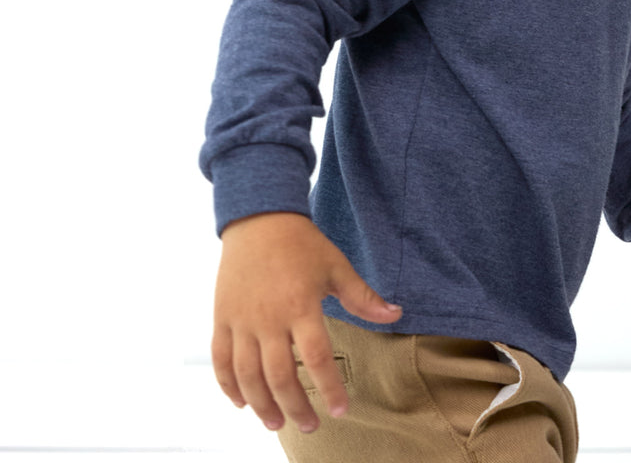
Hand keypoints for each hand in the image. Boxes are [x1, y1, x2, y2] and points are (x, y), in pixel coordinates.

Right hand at [211, 212, 402, 432]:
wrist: (259, 219)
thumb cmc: (301, 243)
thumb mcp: (336, 266)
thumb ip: (362, 297)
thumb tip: (395, 314)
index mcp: (300, 305)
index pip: (317, 357)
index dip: (329, 388)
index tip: (341, 410)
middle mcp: (268, 318)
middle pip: (280, 376)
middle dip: (296, 408)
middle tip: (310, 426)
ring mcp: (241, 320)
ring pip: (248, 375)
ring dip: (262, 405)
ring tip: (276, 423)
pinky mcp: (222, 317)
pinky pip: (221, 360)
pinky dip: (228, 386)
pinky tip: (241, 402)